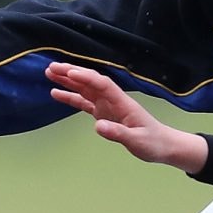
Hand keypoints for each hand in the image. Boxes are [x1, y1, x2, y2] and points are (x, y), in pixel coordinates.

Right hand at [45, 61, 205, 170]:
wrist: (162, 145)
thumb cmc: (152, 142)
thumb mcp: (137, 141)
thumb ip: (118, 133)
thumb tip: (97, 126)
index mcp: (122, 102)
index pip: (102, 85)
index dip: (86, 78)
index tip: (69, 73)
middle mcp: (112, 100)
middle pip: (90, 81)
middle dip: (72, 73)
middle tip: (52, 67)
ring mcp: (106, 105)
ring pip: (84, 89)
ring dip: (68, 81)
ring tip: (50, 73)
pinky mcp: (103, 113)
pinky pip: (84, 102)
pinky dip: (70, 96)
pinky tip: (56, 93)